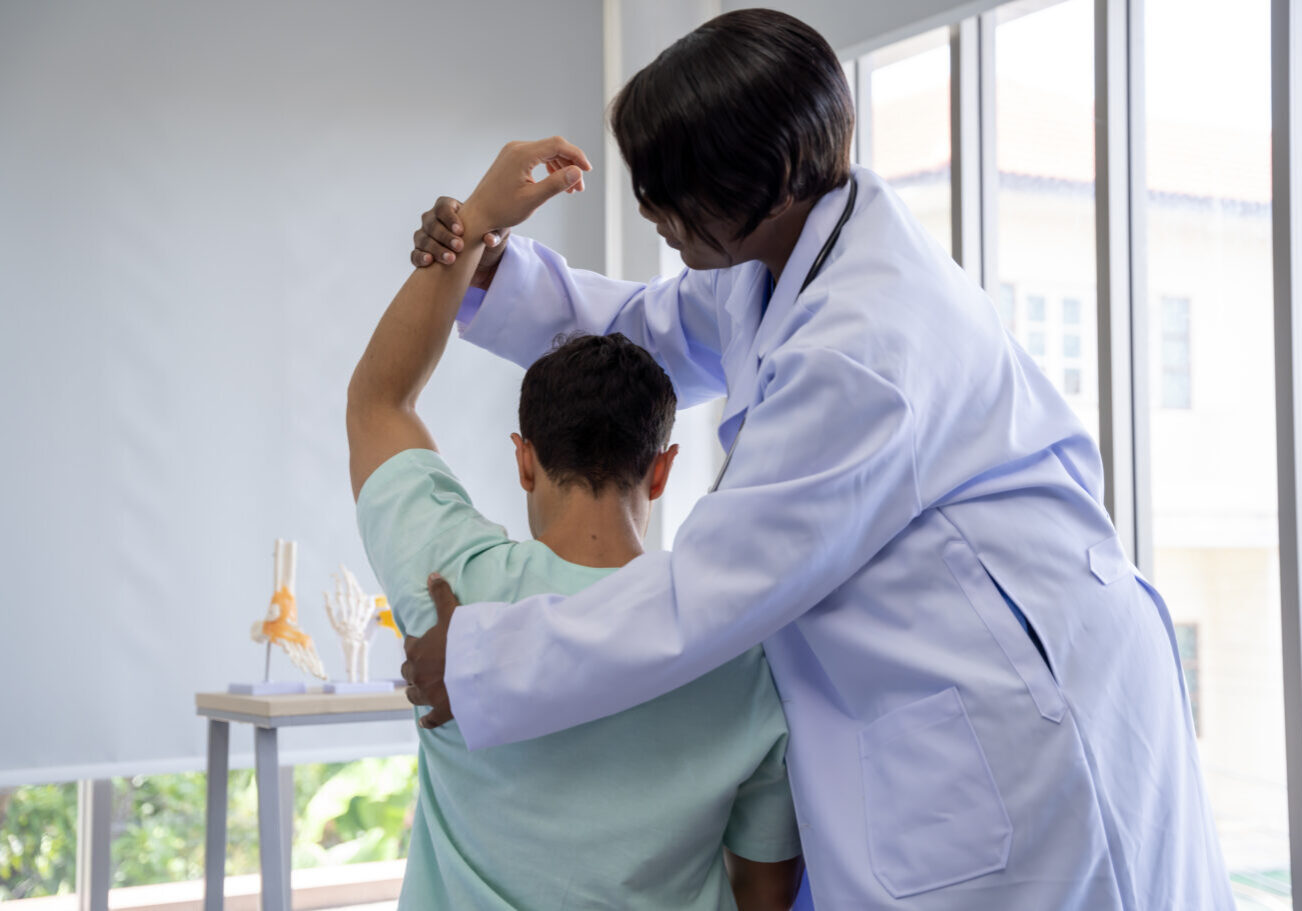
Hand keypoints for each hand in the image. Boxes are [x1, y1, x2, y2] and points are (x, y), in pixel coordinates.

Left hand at [399, 573, 461, 728]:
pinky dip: (427, 720)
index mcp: (417, 651)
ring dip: (415, 691)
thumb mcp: (452, 614)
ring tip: (421, 689)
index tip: (421, 643)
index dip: (416, 644)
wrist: (478, 670)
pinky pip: (429, 719)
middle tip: (424, 666)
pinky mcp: (440, 710)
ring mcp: (428, 694)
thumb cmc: (463, 641)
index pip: (410, 646)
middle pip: (408, 672)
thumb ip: (440, 595)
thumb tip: (431, 574)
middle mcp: (417, 674)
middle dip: (414, 669)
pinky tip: (425, 721)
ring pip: (412, 695)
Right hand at [411, 196, 507, 288]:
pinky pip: (415, 254)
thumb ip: (497, 233)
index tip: (461, 230)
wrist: (482, 262)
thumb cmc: (488, 239)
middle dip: (444, 236)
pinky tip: (429, 262)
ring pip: (422, 239)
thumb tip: (489, 240)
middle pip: (431, 223)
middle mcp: (433, 220)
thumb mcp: (499, 234)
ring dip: (435, 248)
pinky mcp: (422, 254)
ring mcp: (425, 237)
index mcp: (449, 208)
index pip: (442, 206)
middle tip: (459, 247)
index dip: (449, 217)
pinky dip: (420, 258)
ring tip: (450, 259)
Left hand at [463, 136, 590, 231]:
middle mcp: (517, 148)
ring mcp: (513, 152)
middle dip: (570, 164)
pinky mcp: (512, 158)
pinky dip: (550, 168)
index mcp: (522, 154)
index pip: (557, 145)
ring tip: (570, 189)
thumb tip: (577, 172)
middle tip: (579, 187)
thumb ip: (556, 184)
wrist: (478, 214)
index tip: (587, 171)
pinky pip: (537, 157)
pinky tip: (556, 182)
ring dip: (561, 167)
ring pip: (546, 152)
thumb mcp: (533, 199)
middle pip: (553, 147)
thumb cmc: (502, 210)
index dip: (576, 156)